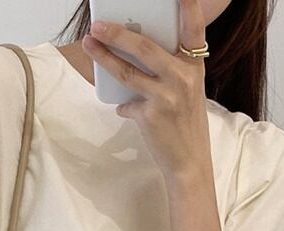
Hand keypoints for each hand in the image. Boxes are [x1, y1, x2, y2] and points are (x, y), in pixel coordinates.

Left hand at [83, 0, 212, 180]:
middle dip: (119, 33)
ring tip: (89, 43)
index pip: (193, 30)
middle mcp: (183, 78)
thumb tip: (132, 55)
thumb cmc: (185, 123)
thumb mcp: (187, 91)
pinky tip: (123, 108)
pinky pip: (126, 103)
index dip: (189, 7)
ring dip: (104, 57)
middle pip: (146, 47)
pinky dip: (122, 105)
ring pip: (128, 72)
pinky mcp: (150, 116)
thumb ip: (168, 71)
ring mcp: (167, 97)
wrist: (189, 162)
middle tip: (99, 23)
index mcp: (195, 67)